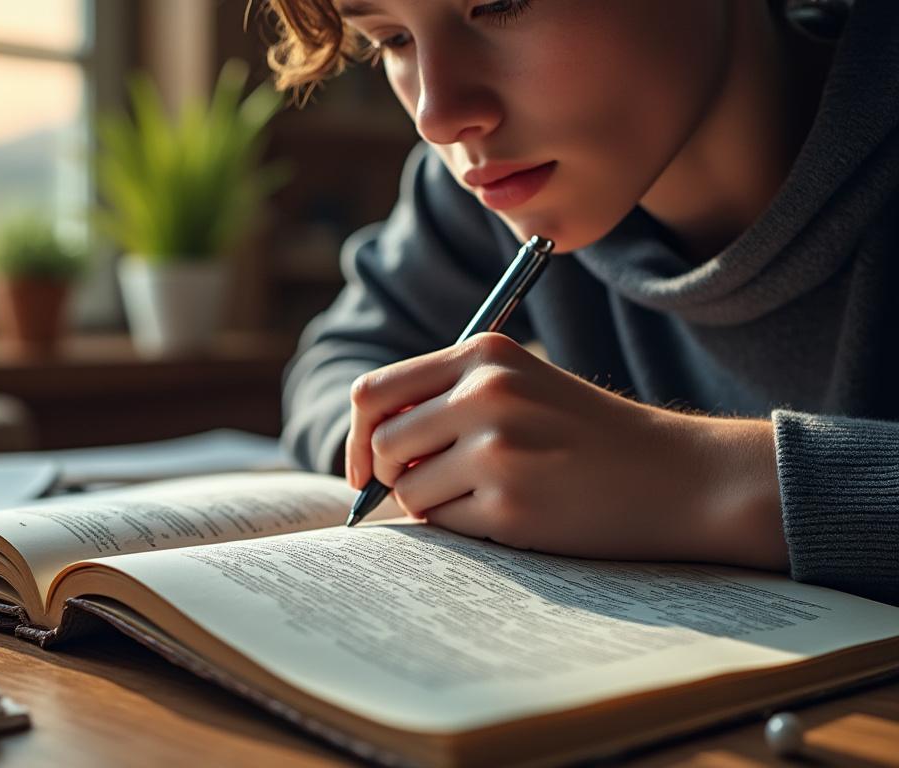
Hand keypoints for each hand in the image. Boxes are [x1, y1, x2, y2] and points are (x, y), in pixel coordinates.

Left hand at [346, 333, 787, 570]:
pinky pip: (444, 525)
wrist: (677, 475)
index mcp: (483, 354)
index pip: (375, 392)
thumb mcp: (521, 386)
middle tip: (425, 489)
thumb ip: (446, 400)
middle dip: (389, 476)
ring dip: (432, 505)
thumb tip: (368, 452)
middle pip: (381, 445)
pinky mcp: (509, 505)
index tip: (365, 467)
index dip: (358, 436)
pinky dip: (465, 528)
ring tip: (487, 497)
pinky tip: (514, 515)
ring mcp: (496, 450)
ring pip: (408, 491)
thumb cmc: (588, 435)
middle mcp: (485, 393)